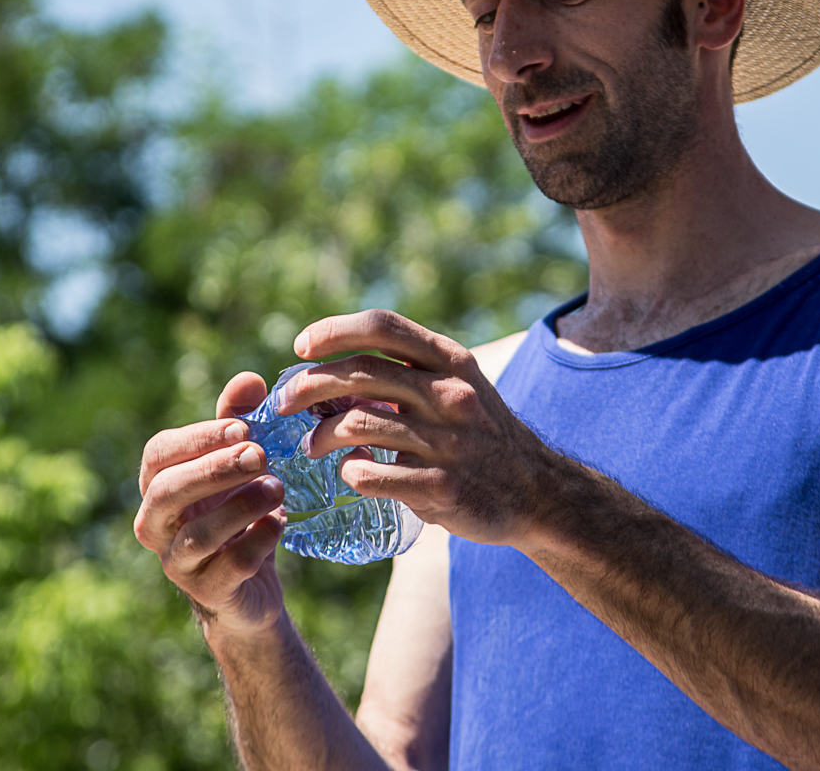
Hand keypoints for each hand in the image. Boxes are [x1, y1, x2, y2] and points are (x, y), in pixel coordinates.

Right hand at [134, 371, 286, 634]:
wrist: (251, 583)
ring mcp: (177, 562)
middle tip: (260, 454)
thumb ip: (238, 421)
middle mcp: (155, 524)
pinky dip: (255, 544)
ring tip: (277, 488)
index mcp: (157, 484)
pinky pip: (227, 569)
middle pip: (167, 492)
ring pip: (196, 536)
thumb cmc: (237, 509)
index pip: (159, 453)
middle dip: (214, 470)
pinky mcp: (207, 593)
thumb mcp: (237, 462)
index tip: (243, 428)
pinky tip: (279, 522)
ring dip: (239, 508)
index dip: (198, 438)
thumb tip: (250, 379)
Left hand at [283, 309, 559, 547]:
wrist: (537, 492)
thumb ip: (408, 376)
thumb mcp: (458, 388)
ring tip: (311, 446)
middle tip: (283, 404)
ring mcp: (448, 442)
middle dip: (307, 385)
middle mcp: (450, 394)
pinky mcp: (442, 487)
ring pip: (356, 425)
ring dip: (320, 435)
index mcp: (451, 361)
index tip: (301, 346)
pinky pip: (371, 475)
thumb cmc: (482, 435)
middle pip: (359, 373)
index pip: (383, 327)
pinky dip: (348, 473)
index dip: (334, 330)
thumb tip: (333, 374)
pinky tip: (348, 473)